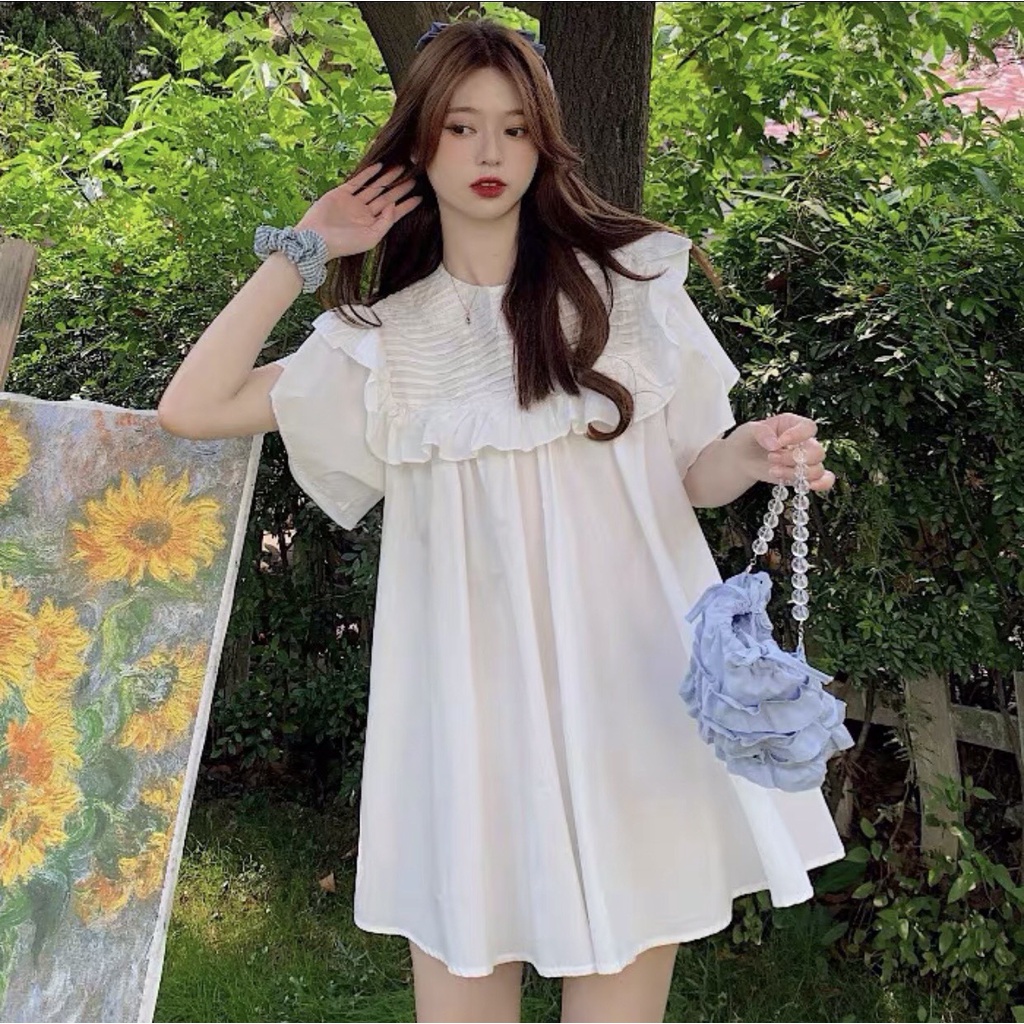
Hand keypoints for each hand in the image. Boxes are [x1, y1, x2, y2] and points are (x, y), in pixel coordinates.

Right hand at [295, 161, 420, 260]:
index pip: (394, 213)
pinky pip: (357, 181)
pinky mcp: (341, 193)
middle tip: (415, 175)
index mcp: (372, 226)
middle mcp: (365, 213)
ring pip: (374, 187)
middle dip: (400, 187)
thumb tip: (394, 205)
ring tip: (401, 167)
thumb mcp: (371, 238)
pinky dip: (368, 174)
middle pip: (387, 197)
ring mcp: (353, 203)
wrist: (316, 239)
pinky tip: (379, 166)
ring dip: (387, 177)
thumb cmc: (344, 244)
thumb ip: (386, 222)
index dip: (407, 205)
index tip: (421, 196)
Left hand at [748, 414, 835, 492]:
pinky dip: (821, 484)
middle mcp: (804, 442)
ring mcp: (806, 460)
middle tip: (771, 457)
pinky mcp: (804, 476)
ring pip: (817, 469)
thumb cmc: (749, 439)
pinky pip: (824, 480)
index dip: (797, 436)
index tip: (779, 442)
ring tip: (772, 470)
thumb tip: (775, 444)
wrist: (742, 459)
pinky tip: (807, 485)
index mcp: (794, 425)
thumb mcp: (750, 429)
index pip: (809, 428)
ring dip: (794, 473)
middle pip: (816, 452)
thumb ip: (762, 432)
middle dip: (792, 458)